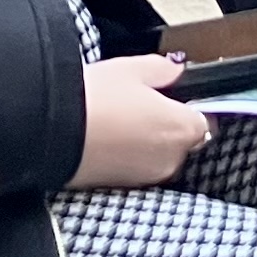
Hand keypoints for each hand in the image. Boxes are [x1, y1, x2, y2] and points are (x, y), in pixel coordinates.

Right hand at [70, 54, 210, 189]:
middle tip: (142, 104)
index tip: (174, 96)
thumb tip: (176, 70)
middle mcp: (171, 159)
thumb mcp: (132, 68)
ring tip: (120, 120)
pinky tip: (109, 137)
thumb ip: (164, 69)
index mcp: (182, 129)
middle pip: (184, 141)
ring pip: (160, 156)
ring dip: (149, 142)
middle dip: (169, 125)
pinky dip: (130, 155)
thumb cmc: (93, 99)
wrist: (50, 131)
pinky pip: (138, 168)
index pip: (206, 120)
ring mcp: (147, 177)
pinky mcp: (123, 187)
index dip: (191, 106)